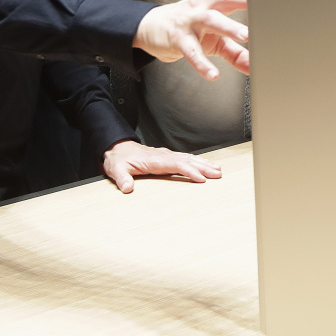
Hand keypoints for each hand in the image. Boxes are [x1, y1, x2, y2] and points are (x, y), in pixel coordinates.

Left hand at [103, 139, 221, 192]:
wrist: (117, 147)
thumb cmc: (118, 159)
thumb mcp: (116, 170)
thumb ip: (122, 179)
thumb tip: (127, 188)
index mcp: (155, 160)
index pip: (176, 165)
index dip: (189, 171)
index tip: (201, 178)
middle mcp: (164, 156)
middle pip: (187, 161)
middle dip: (203, 167)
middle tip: (218, 174)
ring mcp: (166, 155)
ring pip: (189, 158)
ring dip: (204, 163)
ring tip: (218, 170)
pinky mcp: (167, 157)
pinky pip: (185, 158)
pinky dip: (197, 161)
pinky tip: (205, 164)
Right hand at [134, 0, 249, 78]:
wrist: (151, 28)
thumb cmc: (188, 28)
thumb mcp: (214, 39)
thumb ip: (236, 53)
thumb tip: (255, 67)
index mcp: (216, 3)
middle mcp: (204, 7)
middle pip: (226, 2)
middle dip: (245, 4)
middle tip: (264, 14)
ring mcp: (190, 20)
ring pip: (210, 20)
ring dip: (228, 27)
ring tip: (244, 37)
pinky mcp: (177, 37)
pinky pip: (191, 51)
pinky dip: (202, 63)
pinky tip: (212, 74)